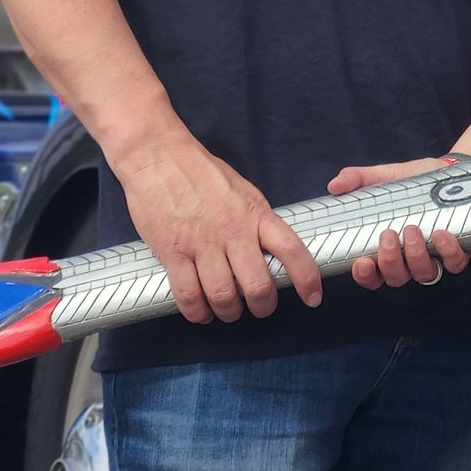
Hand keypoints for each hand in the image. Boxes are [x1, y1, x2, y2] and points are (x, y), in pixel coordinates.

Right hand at [120, 135, 321, 322]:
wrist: (158, 157)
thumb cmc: (200, 171)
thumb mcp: (241, 191)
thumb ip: (256, 220)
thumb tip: (269, 249)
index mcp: (255, 213)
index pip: (291, 249)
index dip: (306, 278)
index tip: (313, 297)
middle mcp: (233, 231)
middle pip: (258, 286)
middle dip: (262, 306)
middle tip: (259, 307)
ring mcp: (202, 244)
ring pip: (224, 297)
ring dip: (228, 312)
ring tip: (227, 310)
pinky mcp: (172, 253)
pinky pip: (189, 296)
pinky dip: (196, 312)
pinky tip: (199, 311)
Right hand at [327, 158, 470, 289]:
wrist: (447, 171)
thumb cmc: (411, 181)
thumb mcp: (383, 177)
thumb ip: (358, 180)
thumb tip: (334, 185)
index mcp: (386, 249)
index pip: (371, 275)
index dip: (365, 276)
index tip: (361, 263)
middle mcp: (408, 260)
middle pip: (396, 278)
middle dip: (390, 262)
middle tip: (389, 235)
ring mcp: (434, 258)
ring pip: (423, 274)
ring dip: (416, 256)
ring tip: (412, 229)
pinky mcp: (458, 252)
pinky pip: (454, 263)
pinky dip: (448, 252)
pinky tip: (441, 233)